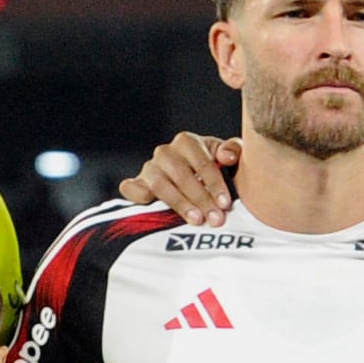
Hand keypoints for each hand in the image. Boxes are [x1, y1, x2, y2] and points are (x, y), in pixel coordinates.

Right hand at [116, 134, 239, 226]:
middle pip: (181, 174)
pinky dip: (137, 195)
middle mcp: (165, 152)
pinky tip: (149, 204)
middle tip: (215, 218)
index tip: (225, 203)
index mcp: (187, 142)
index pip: (202, 162)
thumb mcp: (228, 158)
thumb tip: (227, 157)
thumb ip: (233, 150)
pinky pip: (130, 188)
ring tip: (196, 220)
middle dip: (201, 198)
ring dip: (180, 203)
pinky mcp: (136, 184)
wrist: (191, 180)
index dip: (215, 183)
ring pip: (160, 184)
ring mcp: (149, 168)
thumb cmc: (214, 169)